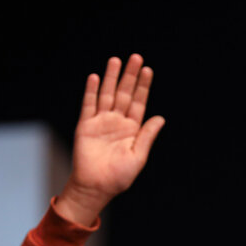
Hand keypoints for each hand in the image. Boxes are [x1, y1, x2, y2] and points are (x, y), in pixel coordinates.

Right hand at [55, 54, 164, 225]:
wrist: (95, 187)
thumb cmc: (118, 176)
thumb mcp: (138, 156)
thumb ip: (147, 136)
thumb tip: (160, 118)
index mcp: (131, 129)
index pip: (139, 103)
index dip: (143, 86)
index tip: (148, 70)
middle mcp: (116, 122)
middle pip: (124, 94)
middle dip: (130, 76)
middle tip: (135, 58)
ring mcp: (100, 122)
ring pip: (106, 94)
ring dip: (111, 78)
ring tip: (116, 60)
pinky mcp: (85, 126)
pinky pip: (89, 105)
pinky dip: (91, 91)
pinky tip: (95, 77)